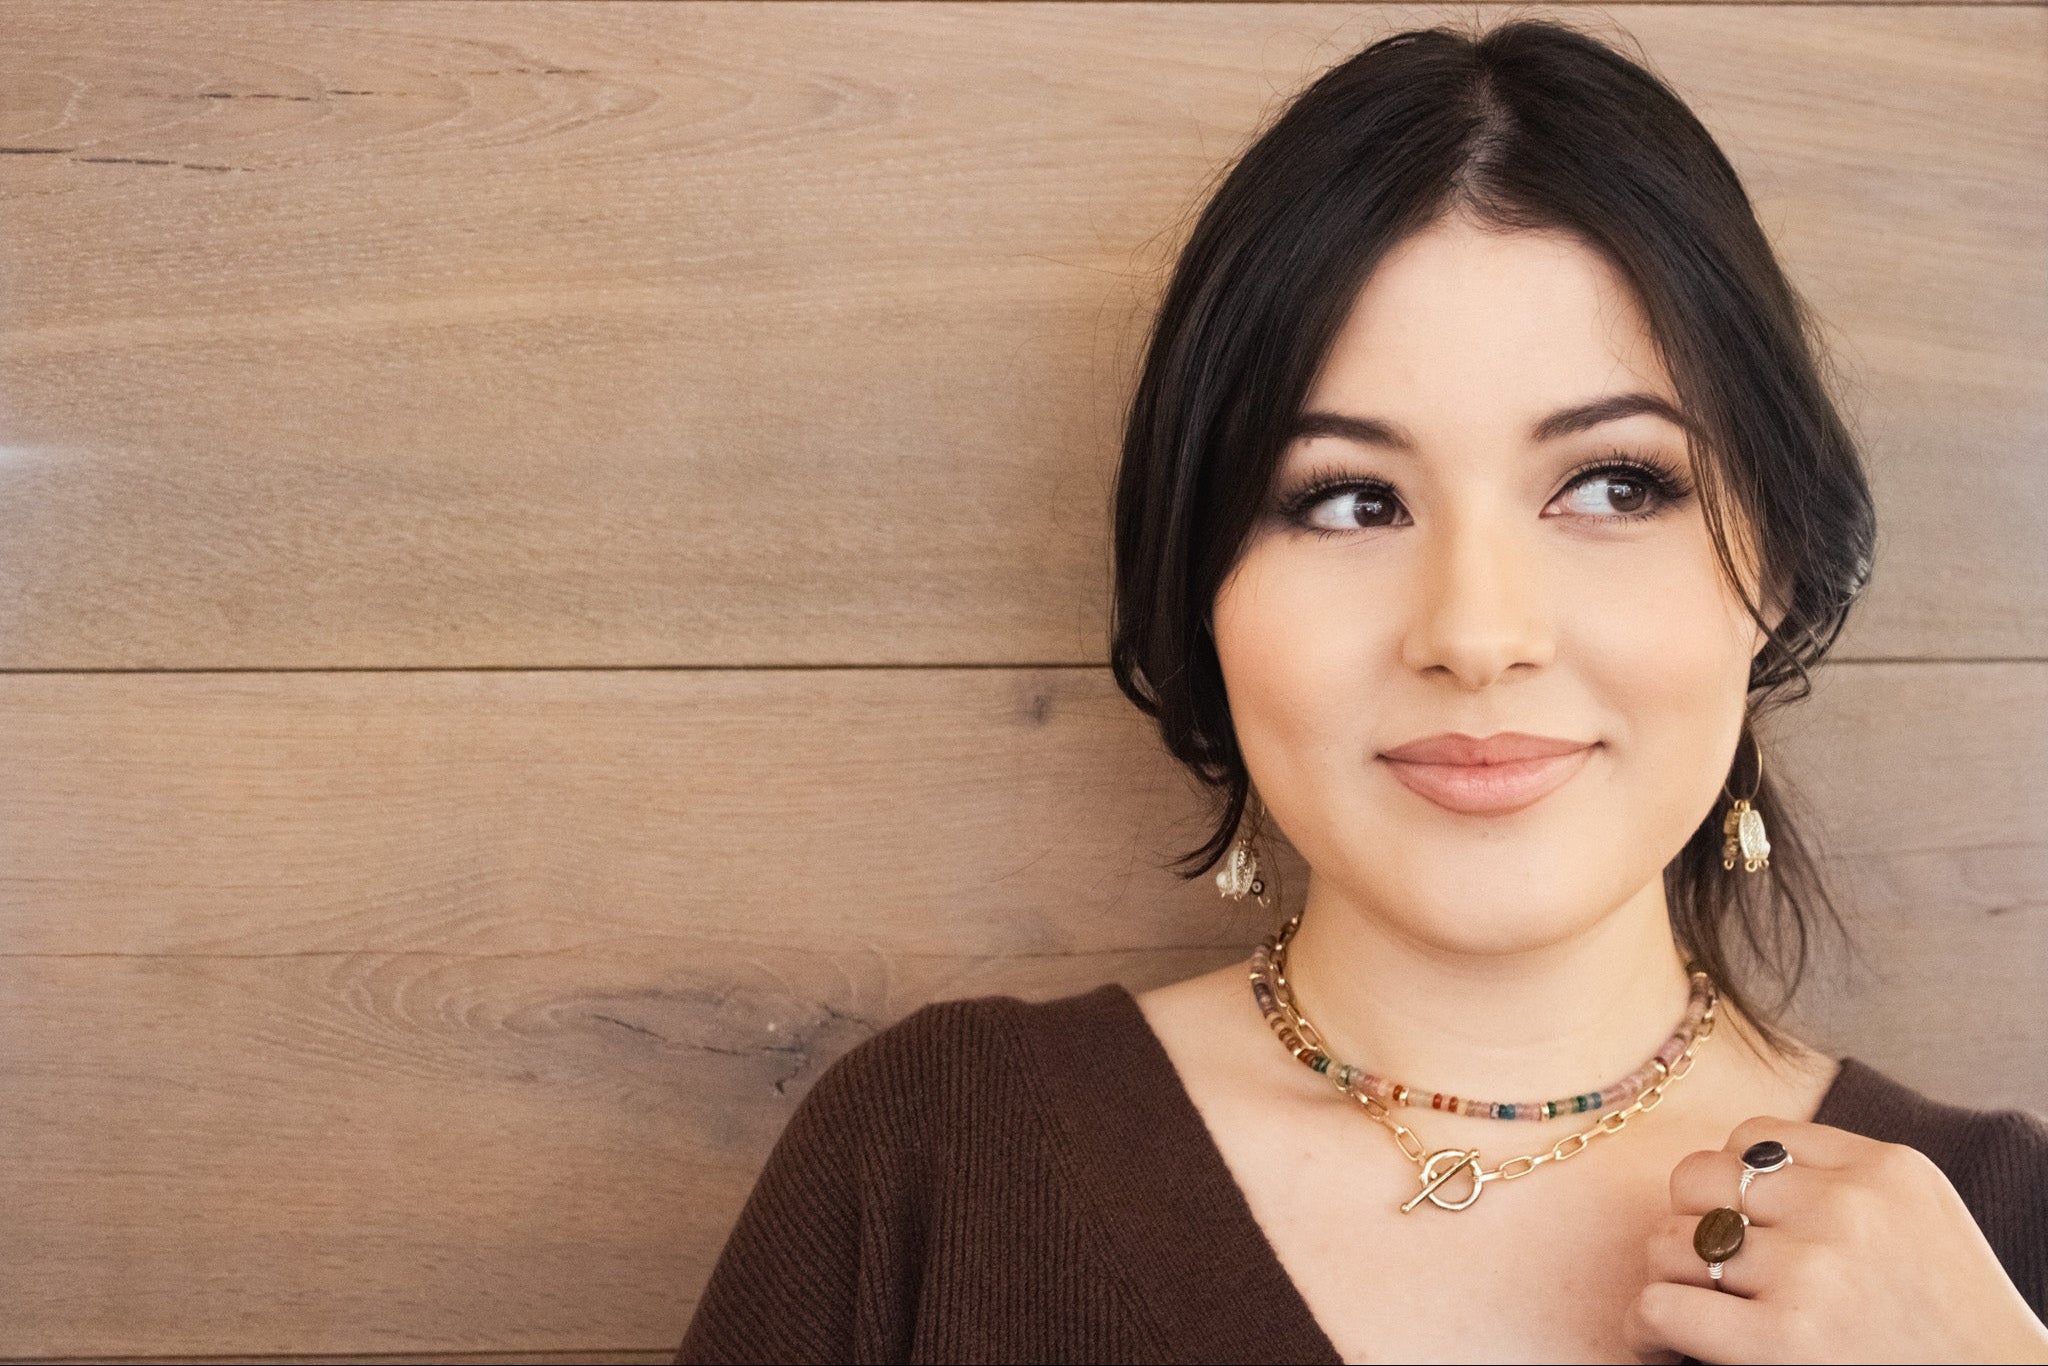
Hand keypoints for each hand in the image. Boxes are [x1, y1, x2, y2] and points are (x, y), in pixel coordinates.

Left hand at [1624, 1115, 2047, 1363]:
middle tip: (1704, 1269)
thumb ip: (1843, 1181)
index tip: (1737, 1225)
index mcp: (1885, 1169)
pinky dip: (1645, 1330)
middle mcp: (1847, 1208)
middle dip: (1690, 1222)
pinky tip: (1660, 1347)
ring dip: (1669, 1281)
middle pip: (1697, 1179)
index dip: (1729, 1183)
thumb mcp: (1919, 1220)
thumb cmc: (1951, 1325)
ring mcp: (1814, 1271)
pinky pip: (1661, 1307)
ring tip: (1686, 1314)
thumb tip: (1734, 1169)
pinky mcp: (1784, 1339)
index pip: (1752, 1137)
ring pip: (1671, 1243)